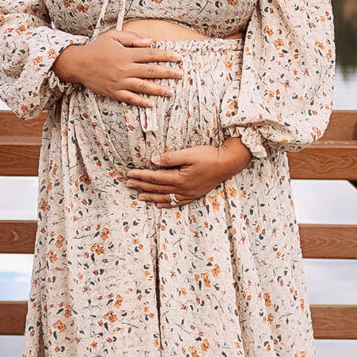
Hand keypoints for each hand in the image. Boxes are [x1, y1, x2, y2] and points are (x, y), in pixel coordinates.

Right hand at [53, 29, 182, 105]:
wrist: (78, 64)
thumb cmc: (97, 48)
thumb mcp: (113, 36)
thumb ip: (132, 38)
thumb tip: (150, 42)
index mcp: (126, 54)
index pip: (150, 54)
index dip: (165, 55)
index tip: (178, 57)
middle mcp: (125, 68)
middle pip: (151, 71)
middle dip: (168, 73)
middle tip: (180, 75)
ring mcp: (119, 82)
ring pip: (143, 86)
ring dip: (158, 89)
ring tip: (171, 91)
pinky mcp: (114, 92)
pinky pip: (130, 98)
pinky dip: (141, 102)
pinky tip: (151, 104)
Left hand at [123, 139, 251, 208]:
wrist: (228, 164)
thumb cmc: (209, 156)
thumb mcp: (189, 153)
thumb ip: (170, 158)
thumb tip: (153, 161)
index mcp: (179, 178)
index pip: (154, 177)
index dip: (141, 176)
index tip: (129, 174)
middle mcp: (182, 189)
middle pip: (157, 188)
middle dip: (141, 186)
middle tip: (128, 184)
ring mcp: (188, 193)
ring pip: (165, 197)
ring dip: (150, 196)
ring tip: (139, 196)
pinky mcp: (194, 194)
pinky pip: (176, 202)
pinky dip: (166, 203)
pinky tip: (159, 204)